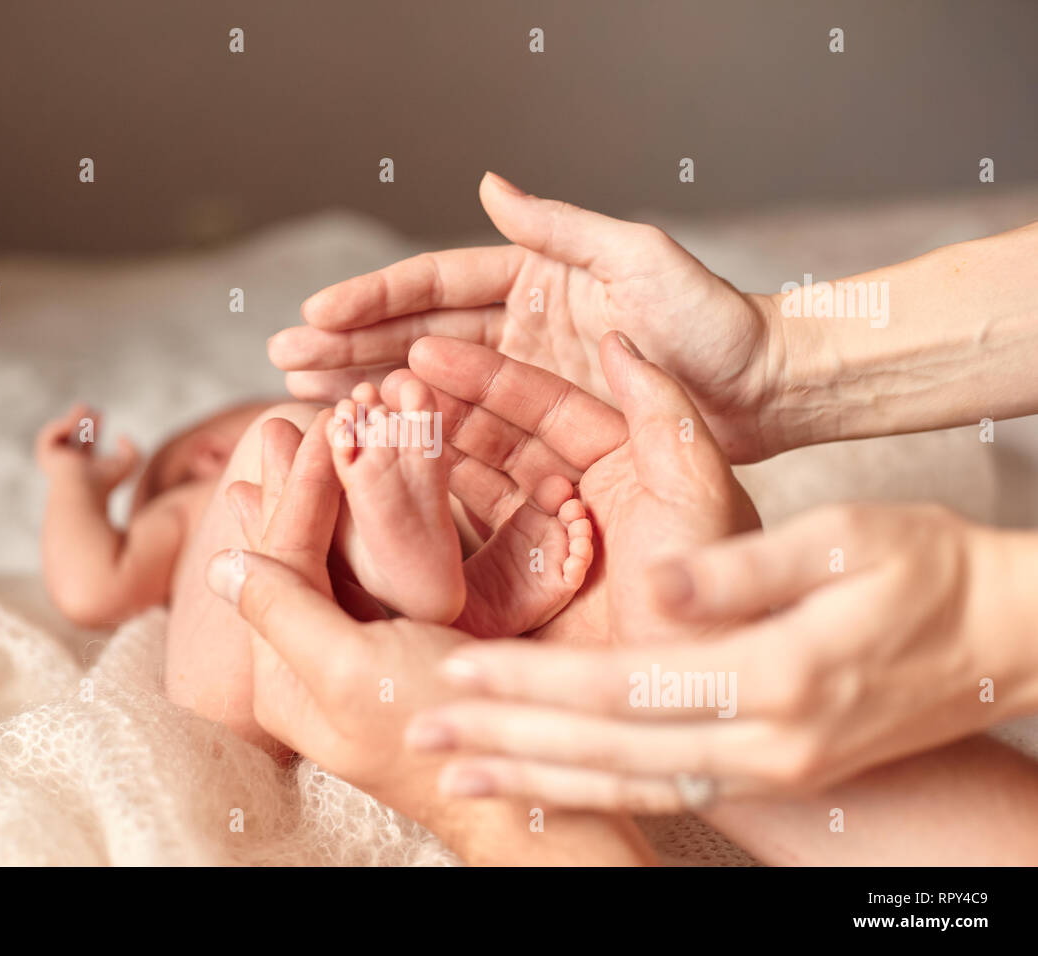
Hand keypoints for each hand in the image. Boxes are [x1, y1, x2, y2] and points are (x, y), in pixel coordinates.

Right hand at [34, 402, 138, 492]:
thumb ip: (133, 450)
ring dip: (69, 420)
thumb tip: (121, 437)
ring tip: (81, 408)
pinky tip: (72, 423)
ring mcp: (56, 461)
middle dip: (78, 420)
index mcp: (85, 468)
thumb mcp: (129, 464)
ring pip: (60, 435)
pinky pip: (49, 437)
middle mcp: (69, 465)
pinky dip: (60, 427)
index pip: (87, 444)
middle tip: (86, 406)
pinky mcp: (46, 457)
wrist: (84, 492)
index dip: (94, 428)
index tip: (100, 413)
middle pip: (71, 437)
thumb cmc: (106, 482)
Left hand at [214, 409, 473, 824]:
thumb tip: (216, 564)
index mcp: (286, 675)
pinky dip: (360, 526)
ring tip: (297, 447)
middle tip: (278, 428)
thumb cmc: (437, 731)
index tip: (302, 432)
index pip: (275, 567)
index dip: (290, 496)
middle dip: (289, 490)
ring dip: (317, 499)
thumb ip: (284, 612)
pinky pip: (368, 577)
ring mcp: (356, 655)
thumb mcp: (350, 671)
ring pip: (327, 561)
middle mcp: (312, 663)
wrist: (524, 779)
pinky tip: (350, 497)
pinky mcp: (399, 649)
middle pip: (291, 560)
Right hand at [271, 172, 784, 461]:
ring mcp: (525, 381)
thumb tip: (488, 183)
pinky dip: (417, 435)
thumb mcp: (638, 259)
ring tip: (302, 394)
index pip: (436, 284)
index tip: (316, 310)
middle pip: (416, 333)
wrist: (763, 393)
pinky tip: (370, 440)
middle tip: (282, 356)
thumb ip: (560, 227)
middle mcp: (519, 328)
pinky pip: (466, 433)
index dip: (374, 298)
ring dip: (366, 387)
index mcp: (533, 278)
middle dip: (347, 343)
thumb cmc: (712, 320)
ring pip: (429, 384)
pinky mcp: (540, 432)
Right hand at [385, 331, 759, 646]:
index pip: (544, 407)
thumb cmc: (712, 594)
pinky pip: (458, 556)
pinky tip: (384, 498)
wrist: (694, 702)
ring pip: (471, 492)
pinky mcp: (513, 604)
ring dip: (425, 460)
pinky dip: (422, 526)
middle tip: (386, 388)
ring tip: (374, 431)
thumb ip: (660, 408)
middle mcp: (579, 505)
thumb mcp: (695, 487)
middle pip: (498, 444)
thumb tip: (616, 338)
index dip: (486, 377)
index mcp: (624, 466)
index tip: (427, 351)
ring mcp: (541, 555)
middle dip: (443, 413)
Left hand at [406, 502, 1037, 810]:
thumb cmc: (928, 571)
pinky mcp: (770, 774)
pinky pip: (661, 795)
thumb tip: (658, 581)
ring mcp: (769, 770)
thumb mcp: (844, 542)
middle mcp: (764, 742)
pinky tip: (542, 786)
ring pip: (626, 786)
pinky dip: (592, 794)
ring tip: (460, 775)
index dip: (534, 685)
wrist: (1003, 636)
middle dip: (507, 743)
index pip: (622, 689)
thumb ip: (742, 570)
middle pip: (607, 751)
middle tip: (422, 736)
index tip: (458, 672)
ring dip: (535, 779)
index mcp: (774, 676)